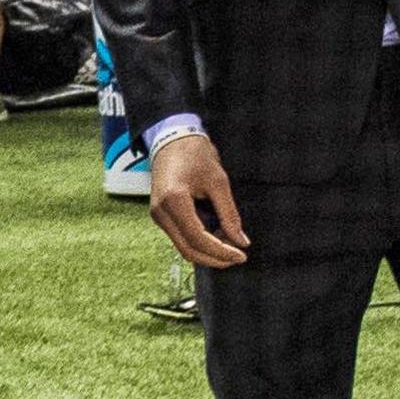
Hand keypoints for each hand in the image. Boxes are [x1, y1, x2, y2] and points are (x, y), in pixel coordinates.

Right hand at [147, 130, 250, 268]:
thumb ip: (230, 214)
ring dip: (207, 251)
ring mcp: (158, 215)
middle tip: (237, 257)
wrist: (172, 139)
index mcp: (173, 200)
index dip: (221, 252)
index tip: (241, 255)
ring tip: (230, 243)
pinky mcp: (161, 215)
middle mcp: (160, 212)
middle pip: (188, 250)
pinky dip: (200, 241)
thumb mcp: (218, 182)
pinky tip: (217, 235)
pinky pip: (180, 237)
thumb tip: (241, 241)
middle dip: (214, 258)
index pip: (198, 239)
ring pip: (183, 246)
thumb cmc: (194, 154)